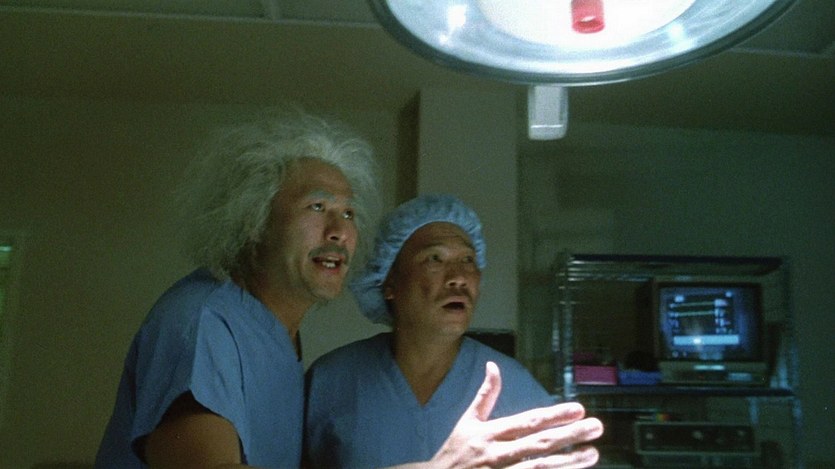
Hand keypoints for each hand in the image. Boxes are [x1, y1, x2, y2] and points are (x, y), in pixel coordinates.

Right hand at [427, 361, 602, 468]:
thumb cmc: (455, 452)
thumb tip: (493, 366)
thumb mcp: (467, 422)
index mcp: (490, 433)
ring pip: (540, 468)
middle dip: (569, 435)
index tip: (578, 409)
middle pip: (538, 444)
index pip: (527, 422)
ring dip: (568, 462)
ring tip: (592, 454)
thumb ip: (485, 395)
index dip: (553, 415)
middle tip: (596, 427)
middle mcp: (497, 453)